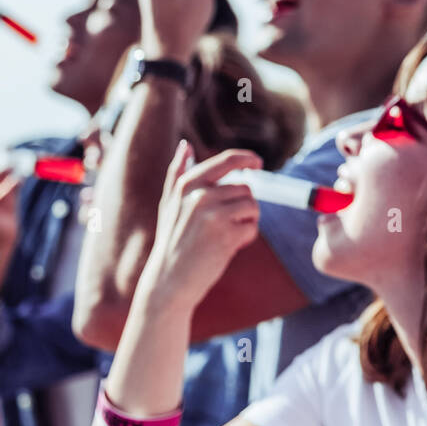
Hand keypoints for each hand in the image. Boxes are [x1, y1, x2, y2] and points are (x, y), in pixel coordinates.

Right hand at [135, 142, 262, 311]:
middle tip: (223, 226)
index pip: (227, 161)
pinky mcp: (227, 233)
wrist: (170, 280)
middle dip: (242, 206)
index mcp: (188, 184)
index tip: (257, 163)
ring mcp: (214, 214)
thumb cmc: (172, 240)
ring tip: (225, 236)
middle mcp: (200, 195)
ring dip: (246, 221)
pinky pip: (253, 226)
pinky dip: (247, 237)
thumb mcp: (169, 204)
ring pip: (252, 206)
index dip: (247, 158)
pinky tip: (228, 247)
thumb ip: (177, 173)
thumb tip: (185, 144)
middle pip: (245, 188)